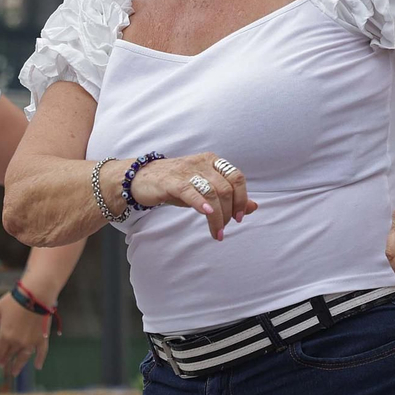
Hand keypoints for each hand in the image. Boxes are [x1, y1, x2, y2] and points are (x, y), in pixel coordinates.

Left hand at [0, 292, 50, 375]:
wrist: (36, 295)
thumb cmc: (15, 300)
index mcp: (5, 336)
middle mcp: (17, 342)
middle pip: (9, 355)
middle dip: (4, 361)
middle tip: (1, 366)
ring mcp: (31, 342)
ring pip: (23, 357)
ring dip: (18, 366)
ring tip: (14, 372)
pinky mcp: (42, 338)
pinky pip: (41, 352)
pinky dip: (40, 360)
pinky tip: (38, 367)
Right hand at [124, 153, 256, 240]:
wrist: (141, 179)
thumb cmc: (176, 185)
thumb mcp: (205, 190)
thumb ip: (229, 198)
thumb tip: (253, 207)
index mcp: (213, 162)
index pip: (237, 178)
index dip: (241, 199)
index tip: (238, 218)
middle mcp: (202, 163)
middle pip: (226, 188)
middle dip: (229, 212)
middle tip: (224, 228)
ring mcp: (187, 171)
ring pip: (212, 192)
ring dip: (217, 217)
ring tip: (216, 232)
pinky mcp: (171, 182)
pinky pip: (190, 191)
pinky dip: (201, 203)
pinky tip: (207, 214)